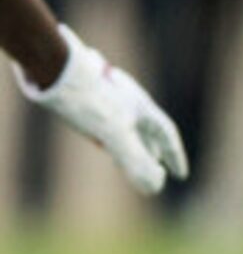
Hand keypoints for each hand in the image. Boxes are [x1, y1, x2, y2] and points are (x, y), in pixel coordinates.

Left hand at [14, 26, 186, 195]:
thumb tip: (154, 187)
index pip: (167, 136)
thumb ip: (136, 162)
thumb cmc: (84, 98)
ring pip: (125, 126)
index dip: (175, 157)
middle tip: (158, 171)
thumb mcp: (114, 134)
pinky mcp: (85, 99)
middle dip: (153, 152)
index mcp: (141, 107)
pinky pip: (103, 121)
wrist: (52, 66)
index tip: (180, 175)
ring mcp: (106, 99)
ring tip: (126, 158)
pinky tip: (95, 138)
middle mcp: (127, 102)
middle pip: (147, 131)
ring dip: (129, 144)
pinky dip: (107, 136)